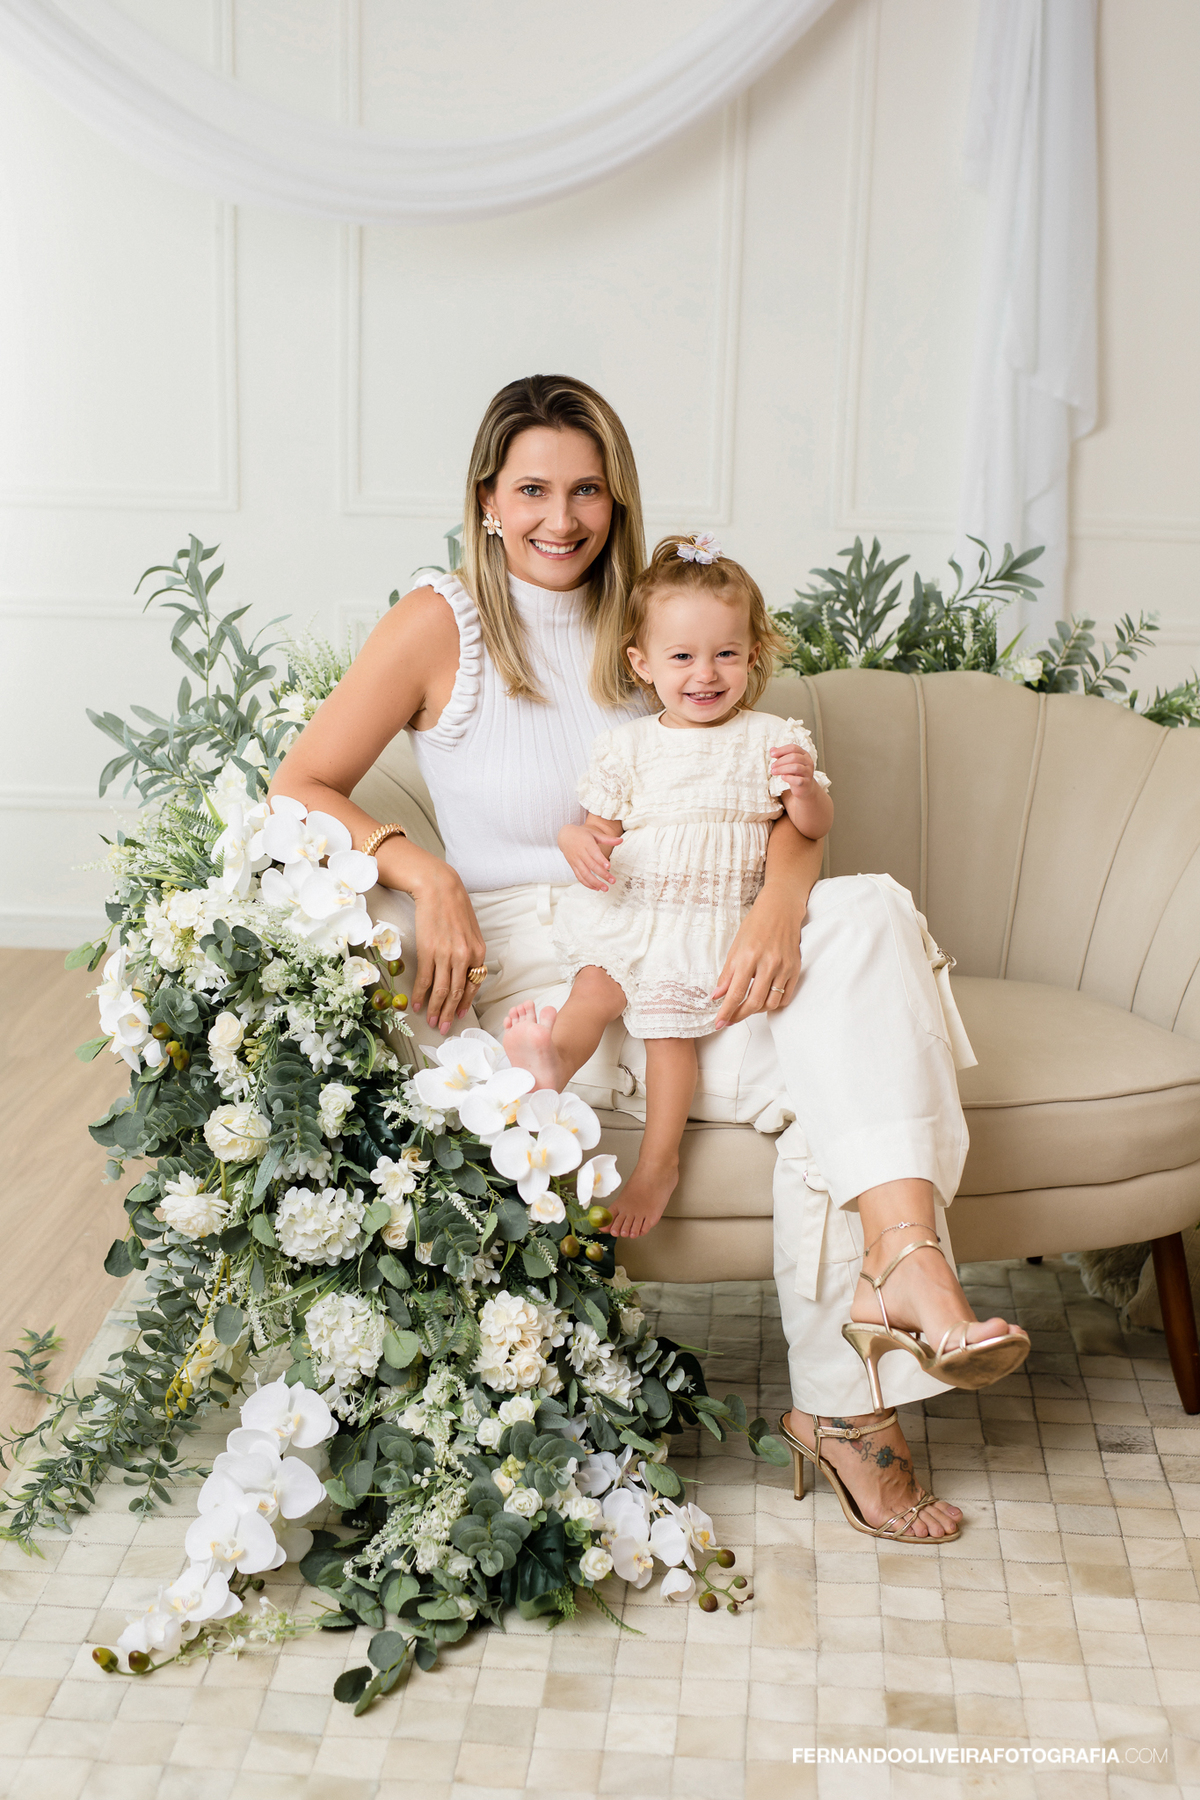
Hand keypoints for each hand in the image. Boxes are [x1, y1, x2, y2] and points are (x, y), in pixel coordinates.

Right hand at [408, 864, 486, 1033]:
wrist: (438, 888)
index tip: (459, 1016)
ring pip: (442, 990)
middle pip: (457, 992)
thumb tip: (464, 972)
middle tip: (444, 1028)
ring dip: (436, 1009)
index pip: (473, 985)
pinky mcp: (429, 951)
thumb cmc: (453, 907)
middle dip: (450, 1013)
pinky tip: (417, 1004)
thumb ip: (469, 952)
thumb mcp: (470, 931)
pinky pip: (426, 980)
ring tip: (432, 1022)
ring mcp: (446, 955)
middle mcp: (465, 956)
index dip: (465, 1003)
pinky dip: (422, 995)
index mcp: (478, 952)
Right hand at [559, 822, 622, 891]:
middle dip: (602, 874)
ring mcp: (576, 861)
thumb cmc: (582, 834)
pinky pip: (579, 877)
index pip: (594, 853)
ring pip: (585, 874)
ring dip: (595, 882)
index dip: (601, 860)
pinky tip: (596, 888)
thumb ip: (608, 839)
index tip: (609, 866)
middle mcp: (580, 853)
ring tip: (605, 888)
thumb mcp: (594, 834)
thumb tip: (621, 840)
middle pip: (591, 865)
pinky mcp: (573, 866)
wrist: (565, 836)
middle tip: (612, 881)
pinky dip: (587, 884)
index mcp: (587, 844)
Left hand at [711, 879, 804, 1028]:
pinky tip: (764, 999)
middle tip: (730, 1020)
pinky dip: (773, 1004)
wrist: (781, 910)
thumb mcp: (735, 947)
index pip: (736, 993)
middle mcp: (768, 963)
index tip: (719, 1023)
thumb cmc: (755, 926)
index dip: (726, 1011)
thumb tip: (716, 996)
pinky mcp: (796, 969)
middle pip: (753, 1003)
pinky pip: (785, 997)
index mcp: (749, 957)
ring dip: (756, 1010)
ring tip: (747, 1006)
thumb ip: (727, 974)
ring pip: (770, 1003)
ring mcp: (784, 967)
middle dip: (739, 1016)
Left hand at [769, 744, 815, 792]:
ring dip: (782, 769)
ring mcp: (808, 772)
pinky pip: (798, 780)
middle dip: (780, 761)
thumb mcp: (788, 763)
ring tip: (773, 772)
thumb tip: (772, 749)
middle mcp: (808, 762)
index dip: (782, 750)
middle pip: (794, 757)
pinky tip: (782, 777)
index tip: (771, 754)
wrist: (804, 787)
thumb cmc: (795, 773)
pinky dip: (788, 778)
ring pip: (796, 767)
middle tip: (772, 766)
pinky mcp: (807, 783)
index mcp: (804, 754)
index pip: (793, 748)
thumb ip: (780, 756)